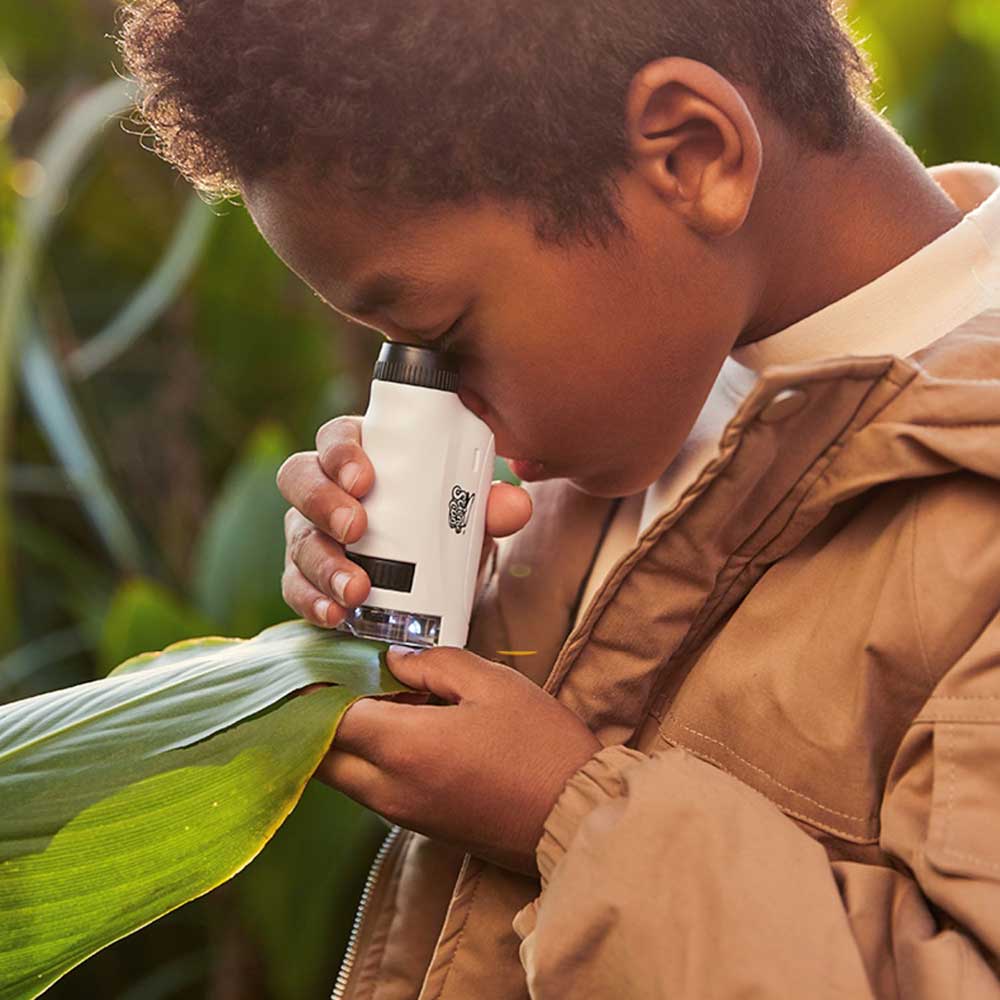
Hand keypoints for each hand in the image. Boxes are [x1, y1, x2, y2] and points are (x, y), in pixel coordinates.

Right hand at [277, 415, 531, 627]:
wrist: (435, 585)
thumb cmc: (444, 530)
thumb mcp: (469, 518)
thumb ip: (491, 507)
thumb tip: (515, 504)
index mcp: (363, 456)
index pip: (337, 437)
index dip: (342, 452)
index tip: (364, 477)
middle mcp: (326, 490)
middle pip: (300, 478)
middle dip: (324, 502)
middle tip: (357, 527)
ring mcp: (310, 534)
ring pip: (298, 538)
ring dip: (324, 563)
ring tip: (356, 588)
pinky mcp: (305, 578)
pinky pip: (295, 586)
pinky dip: (313, 601)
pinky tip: (335, 613)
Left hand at [316, 645, 601, 876]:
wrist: (573, 816)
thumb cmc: (540, 746)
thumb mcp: (493, 684)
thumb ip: (434, 664)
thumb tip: (394, 661)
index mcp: (405, 747)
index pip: (330, 718)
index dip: (319, 687)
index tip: (321, 661)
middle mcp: (390, 788)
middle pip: (322, 756)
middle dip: (320, 718)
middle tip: (341, 679)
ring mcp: (402, 813)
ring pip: (342, 776)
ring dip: (345, 741)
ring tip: (379, 699)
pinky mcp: (418, 825)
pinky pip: (370, 790)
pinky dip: (368, 760)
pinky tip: (403, 729)